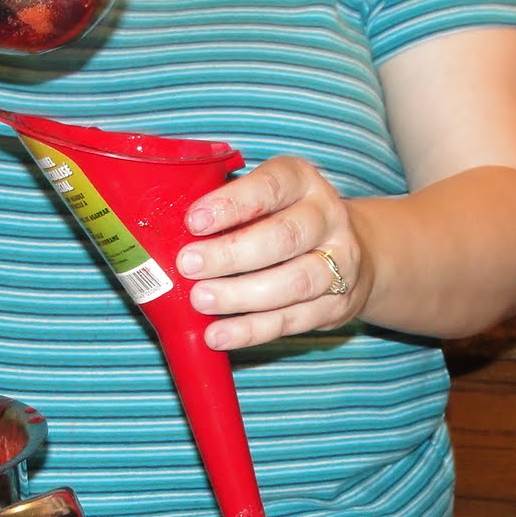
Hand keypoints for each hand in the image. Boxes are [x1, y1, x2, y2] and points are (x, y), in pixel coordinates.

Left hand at [175, 155, 366, 350]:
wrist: (351, 251)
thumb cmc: (284, 219)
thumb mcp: (264, 198)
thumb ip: (226, 208)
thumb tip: (163, 230)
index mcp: (303, 182)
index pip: (271, 186)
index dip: (232, 204)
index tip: (194, 221)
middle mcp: (327, 218)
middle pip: (284, 237)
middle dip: (231, 254)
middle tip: (188, 266)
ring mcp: (339, 263)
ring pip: (294, 282)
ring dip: (242, 295)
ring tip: (201, 301)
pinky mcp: (336, 304)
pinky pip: (292, 321)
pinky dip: (252, 330)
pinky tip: (219, 334)